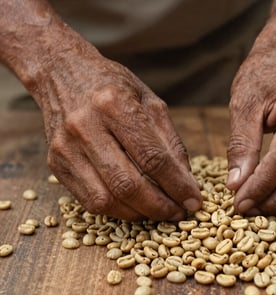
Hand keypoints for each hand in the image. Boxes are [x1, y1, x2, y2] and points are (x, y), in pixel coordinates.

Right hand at [35, 50, 200, 220]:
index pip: (152, 158)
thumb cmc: (113, 87)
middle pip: (127, 184)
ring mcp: (65, 148)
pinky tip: (134, 205)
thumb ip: (170, 142)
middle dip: (159, 207)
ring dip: (138, 214)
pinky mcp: (56, 164)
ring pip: (106, 200)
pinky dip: (117, 210)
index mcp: (114, 105)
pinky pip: (89, 201)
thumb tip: (186, 182)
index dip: (177, 186)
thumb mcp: (150, 102)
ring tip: (158, 211)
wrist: (62, 74)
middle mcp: (85, 127)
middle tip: (178, 213)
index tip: (193, 202)